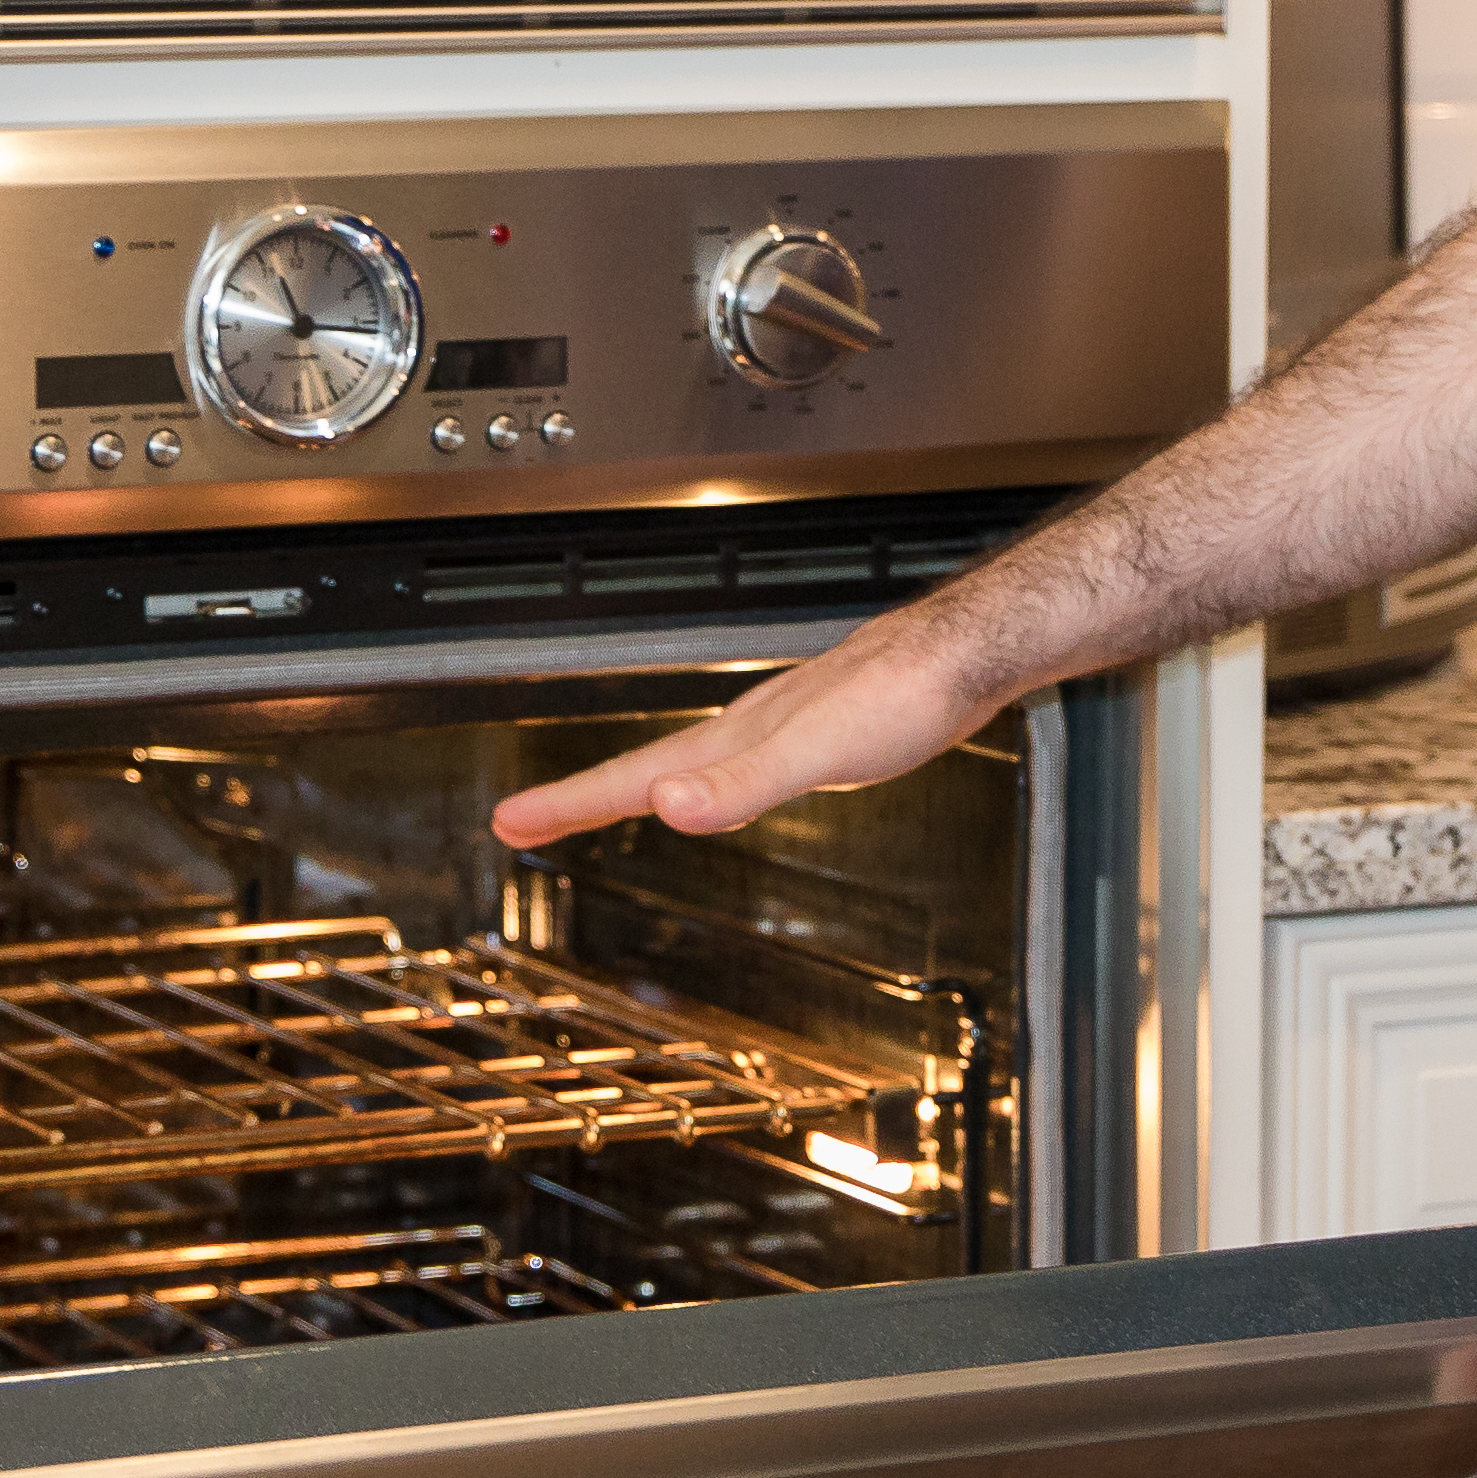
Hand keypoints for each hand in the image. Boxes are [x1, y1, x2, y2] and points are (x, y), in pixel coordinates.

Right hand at [488, 609, 1001, 850]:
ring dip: (632, 787)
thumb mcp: (817, 755)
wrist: (966, 654)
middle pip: (641, 770)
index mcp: (732, 739)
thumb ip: (741, 785)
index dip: (567, 804)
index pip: (630, 777)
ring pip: (683, 763)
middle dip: (578, 800)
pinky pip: (731, 764)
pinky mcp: (816, 732)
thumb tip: (666, 807)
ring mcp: (777, 729)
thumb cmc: (903, 694)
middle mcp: (744, 730)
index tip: (510, 822)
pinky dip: (701, 782)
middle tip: (521, 823)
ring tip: (598, 806)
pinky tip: (719, 787)